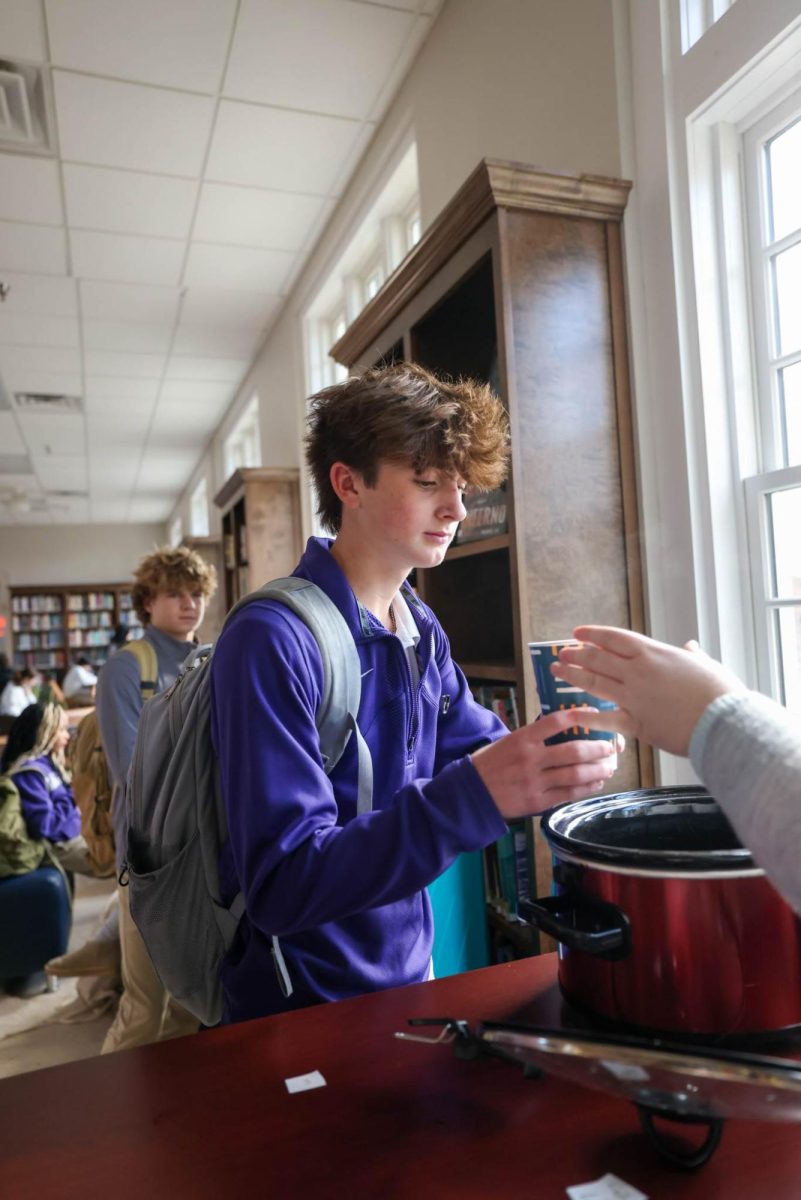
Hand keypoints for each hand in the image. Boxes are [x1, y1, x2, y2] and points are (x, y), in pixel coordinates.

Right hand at [471, 706, 617, 819]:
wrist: (471, 793)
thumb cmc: (490, 763)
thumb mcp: (508, 741)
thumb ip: (534, 738)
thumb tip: (565, 730)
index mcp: (523, 738)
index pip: (556, 721)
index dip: (580, 716)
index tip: (595, 714)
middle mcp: (530, 758)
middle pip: (573, 751)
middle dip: (597, 749)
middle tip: (610, 748)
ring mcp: (535, 781)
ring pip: (575, 774)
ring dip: (597, 770)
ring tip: (609, 767)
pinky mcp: (537, 802)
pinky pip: (568, 794)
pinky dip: (586, 788)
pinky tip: (596, 784)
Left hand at [553, 626, 744, 756]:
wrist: (723, 722)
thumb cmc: (720, 693)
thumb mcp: (706, 664)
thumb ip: (692, 655)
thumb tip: (690, 647)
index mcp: (654, 653)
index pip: (615, 638)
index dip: (593, 634)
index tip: (577, 633)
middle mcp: (639, 671)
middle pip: (598, 659)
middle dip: (576, 654)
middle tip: (561, 653)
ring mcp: (634, 697)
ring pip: (595, 683)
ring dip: (572, 676)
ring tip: (556, 671)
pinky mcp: (636, 723)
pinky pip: (604, 719)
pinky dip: (585, 716)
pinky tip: (568, 713)